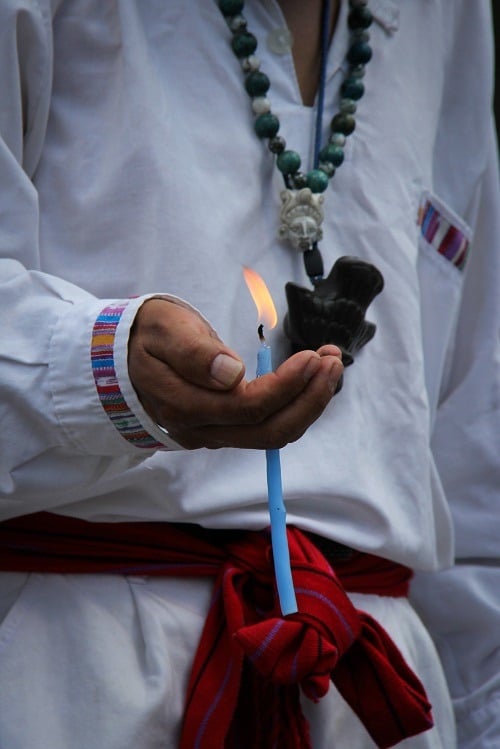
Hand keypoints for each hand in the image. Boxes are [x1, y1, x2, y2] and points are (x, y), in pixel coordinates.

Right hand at [128, 298, 343, 449]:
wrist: (123, 356)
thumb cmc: (147, 335)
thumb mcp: (164, 330)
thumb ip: (194, 353)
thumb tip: (231, 374)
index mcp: (185, 406)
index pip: (249, 407)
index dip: (287, 385)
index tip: (312, 356)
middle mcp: (201, 430)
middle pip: (270, 431)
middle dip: (310, 398)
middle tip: (334, 360)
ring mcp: (213, 434)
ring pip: (273, 433)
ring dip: (309, 402)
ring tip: (330, 365)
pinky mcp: (223, 429)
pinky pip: (266, 426)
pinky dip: (295, 404)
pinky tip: (310, 378)